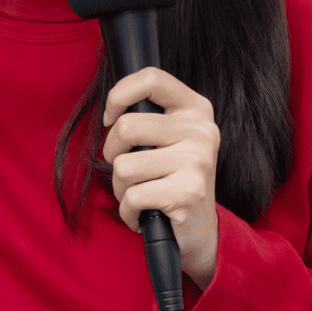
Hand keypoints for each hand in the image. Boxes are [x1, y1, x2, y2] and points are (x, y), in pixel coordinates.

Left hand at [102, 67, 220, 289]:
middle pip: (126, 127)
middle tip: (128, 171)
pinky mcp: (188, 192)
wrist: (200, 232)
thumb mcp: (167, 139)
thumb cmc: (172, 180)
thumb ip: (147, 116)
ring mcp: (197, 160)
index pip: (151, 78)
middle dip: (113, 154)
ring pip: (123, 166)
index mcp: (195, 108)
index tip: (110, 117)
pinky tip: (144, 214)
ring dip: (121, 189)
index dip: (118, 95)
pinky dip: (128, 212)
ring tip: (141, 194)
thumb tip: (112, 109)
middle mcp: (201, 130)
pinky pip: (132, 197)